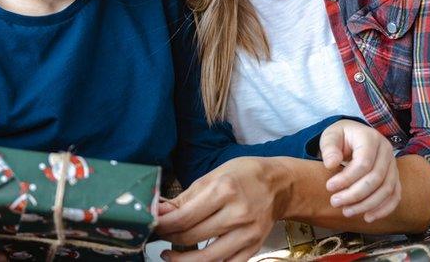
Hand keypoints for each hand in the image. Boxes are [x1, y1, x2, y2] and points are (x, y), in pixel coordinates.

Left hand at [156, 157, 290, 261]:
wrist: (279, 186)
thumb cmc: (243, 176)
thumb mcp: (212, 176)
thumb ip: (185, 197)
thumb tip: (159, 211)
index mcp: (224, 191)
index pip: (184, 217)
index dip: (162, 225)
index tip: (150, 224)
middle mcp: (237, 214)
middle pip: (191, 237)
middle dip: (168, 238)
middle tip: (158, 235)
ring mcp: (247, 234)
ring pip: (207, 258)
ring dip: (182, 260)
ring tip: (169, 254)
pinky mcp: (254, 248)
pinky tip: (194, 259)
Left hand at [318, 119, 400, 221]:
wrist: (355, 135)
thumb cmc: (340, 137)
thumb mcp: (330, 136)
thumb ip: (329, 148)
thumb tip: (330, 164)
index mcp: (371, 138)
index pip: (363, 163)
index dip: (347, 178)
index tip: (329, 187)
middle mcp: (387, 151)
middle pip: (376, 178)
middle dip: (355, 194)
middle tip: (335, 202)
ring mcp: (393, 165)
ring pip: (387, 189)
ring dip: (368, 205)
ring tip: (347, 212)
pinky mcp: (395, 177)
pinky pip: (395, 195)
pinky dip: (383, 209)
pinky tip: (368, 217)